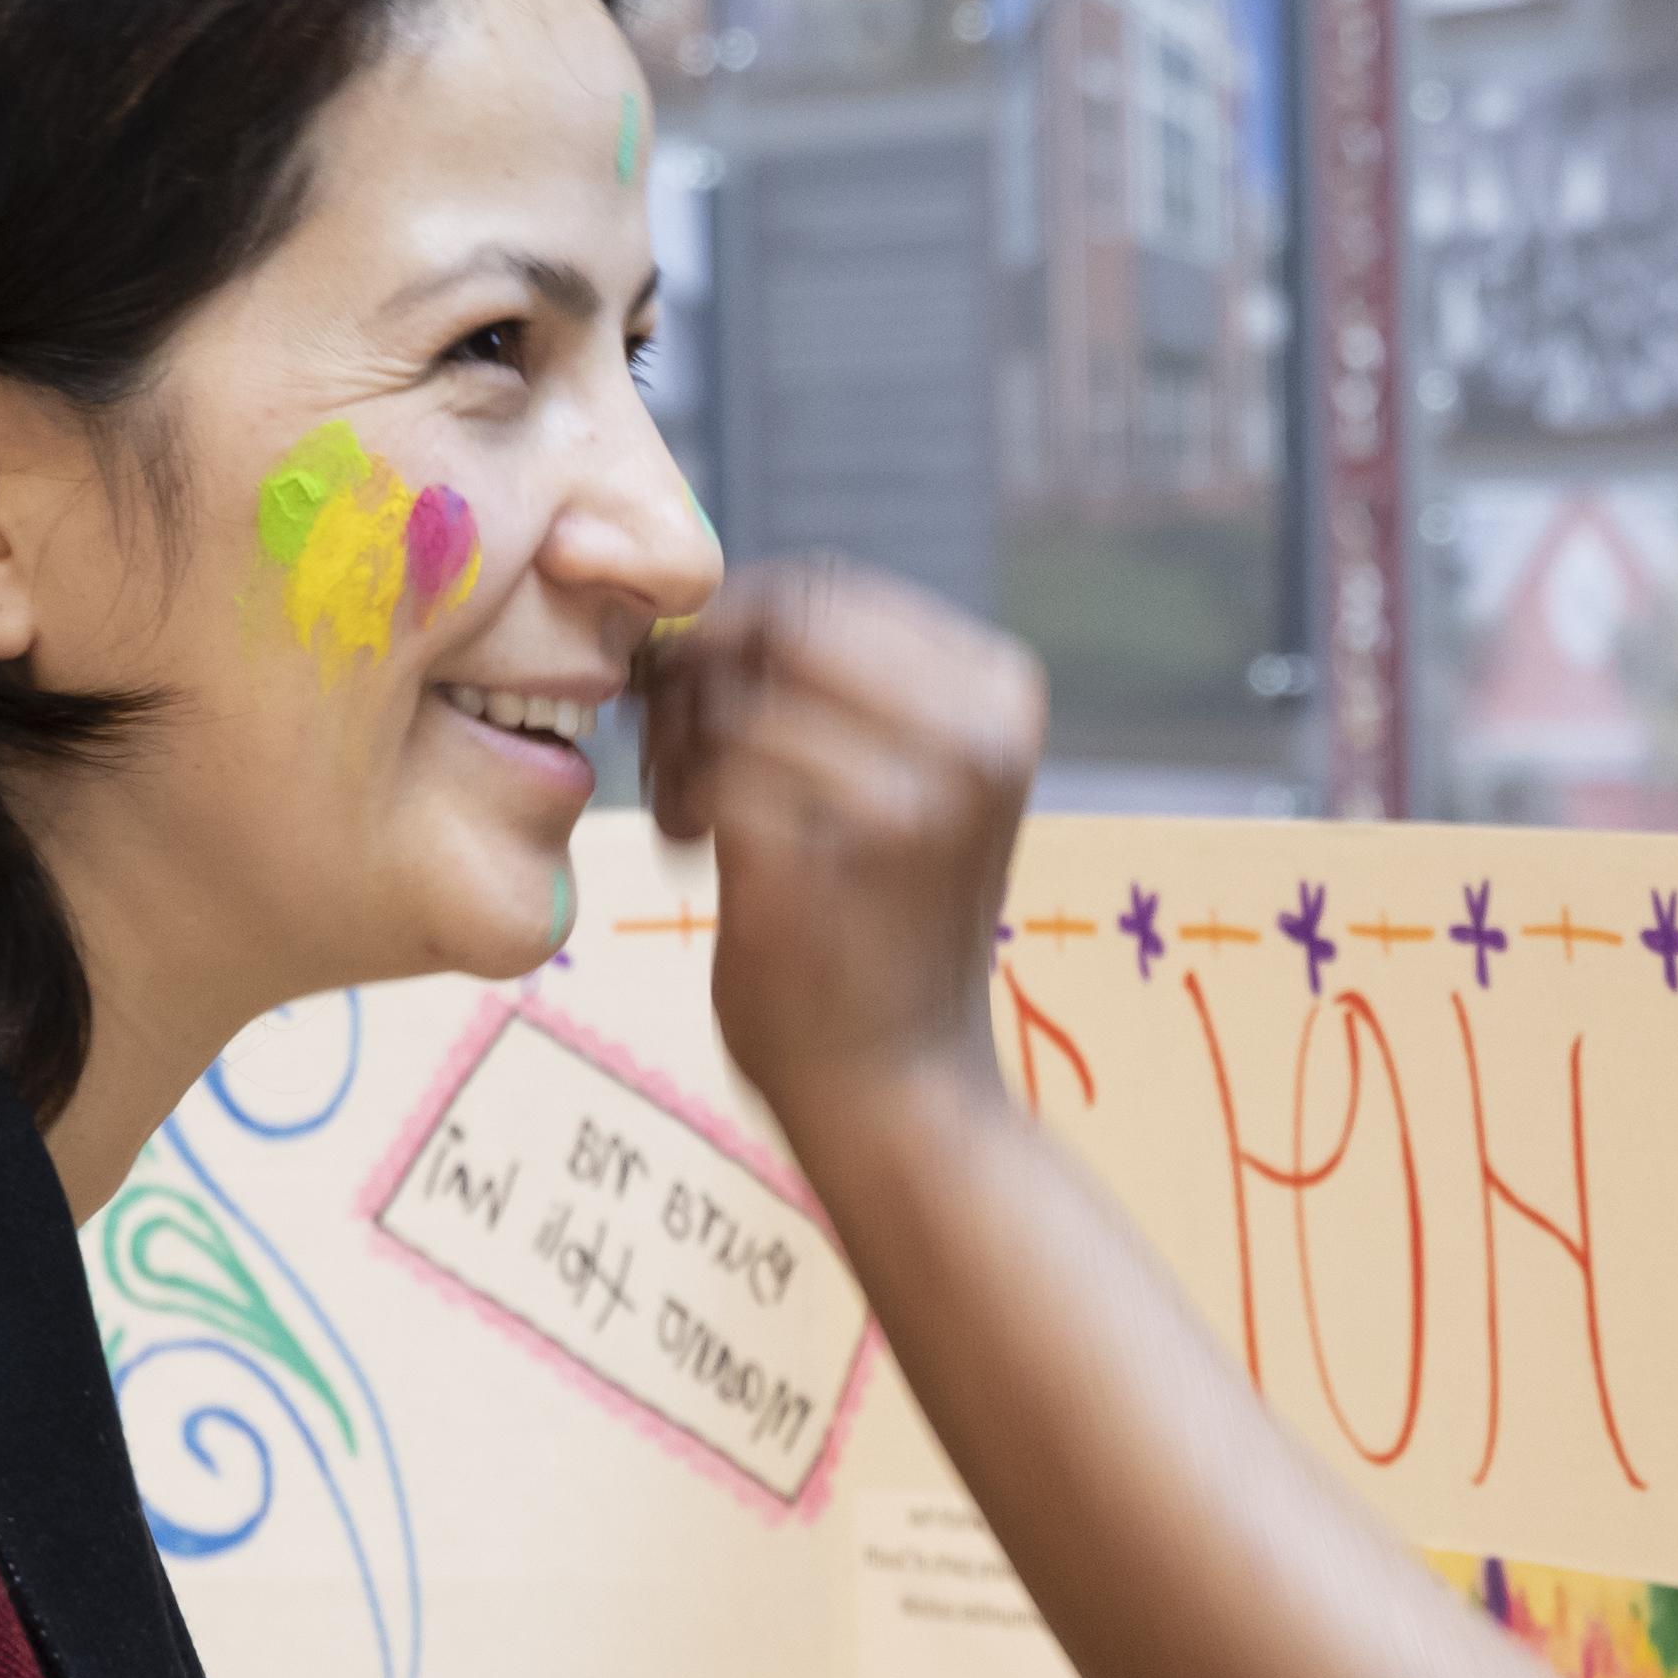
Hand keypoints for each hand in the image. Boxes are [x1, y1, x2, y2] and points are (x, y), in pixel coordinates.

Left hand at [636, 560, 1042, 1151]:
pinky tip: (693, 851)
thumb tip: (706, 603)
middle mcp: (972, 734)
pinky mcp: (825, 855)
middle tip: (676, 746)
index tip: (699, 693)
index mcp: (1001, 695)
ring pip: (727, 694)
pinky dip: (678, 801)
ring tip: (691, 810)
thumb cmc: (882, 928)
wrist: (902, 1089)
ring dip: (679, 745)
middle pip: (772, 623)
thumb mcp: (914, 778)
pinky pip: (704, 769)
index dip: (732, 628)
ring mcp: (907, 795)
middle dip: (699, 672)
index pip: (825, 588)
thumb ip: (845, 685)